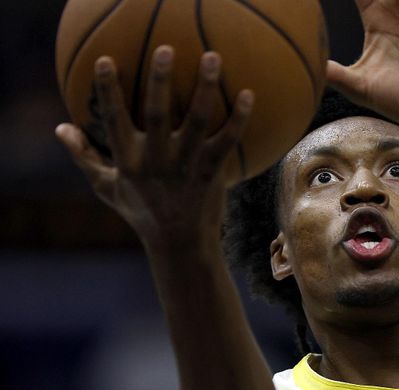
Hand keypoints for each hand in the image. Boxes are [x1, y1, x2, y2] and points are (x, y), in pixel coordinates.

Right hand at [55, 46, 252, 248]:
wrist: (180, 243)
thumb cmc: (142, 212)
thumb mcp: (107, 188)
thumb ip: (85, 157)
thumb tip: (61, 127)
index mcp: (129, 161)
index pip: (115, 120)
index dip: (109, 91)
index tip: (107, 60)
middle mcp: (157, 161)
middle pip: (157, 114)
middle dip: (159, 81)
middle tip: (165, 49)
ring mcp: (187, 166)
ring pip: (197, 121)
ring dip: (204, 88)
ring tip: (212, 57)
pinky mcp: (212, 172)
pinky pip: (228, 141)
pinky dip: (239, 119)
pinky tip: (248, 95)